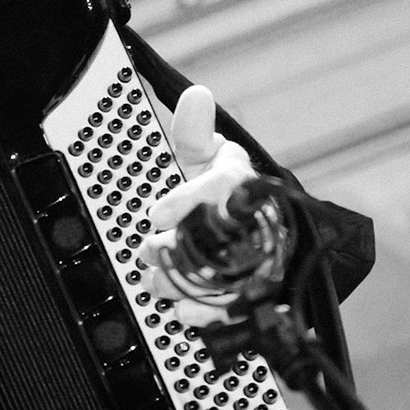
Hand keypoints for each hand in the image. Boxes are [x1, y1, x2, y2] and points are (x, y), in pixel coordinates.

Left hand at [137, 84, 259, 328]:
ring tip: (157, 282)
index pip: (222, 187)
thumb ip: (193, 133)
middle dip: (178, 248)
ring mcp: (260, 257)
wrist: (246, 229)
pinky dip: (208, 313)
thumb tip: (196, 95)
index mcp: (242, 181)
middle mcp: (256, 219)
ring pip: (226, 274)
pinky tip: (184, 314)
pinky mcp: (257, 291)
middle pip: (221, 238)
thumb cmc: (220, 190)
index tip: (157, 215)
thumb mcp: (204, 157)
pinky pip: (238, 306)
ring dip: (184, 281)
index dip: (188, 201)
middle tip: (149, 251)